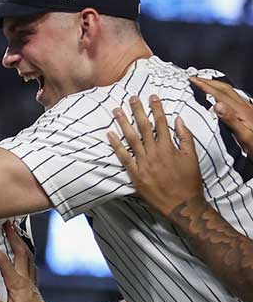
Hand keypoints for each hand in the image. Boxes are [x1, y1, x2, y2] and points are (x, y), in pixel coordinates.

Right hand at [0, 221, 49, 301]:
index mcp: (18, 284)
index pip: (5, 264)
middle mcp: (25, 278)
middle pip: (20, 252)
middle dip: (13, 237)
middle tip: (6, 224)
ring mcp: (31, 279)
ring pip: (27, 255)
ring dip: (20, 241)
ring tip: (14, 231)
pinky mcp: (33, 282)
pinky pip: (30, 262)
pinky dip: (26, 252)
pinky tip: (23, 250)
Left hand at [106, 95, 203, 217]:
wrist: (182, 204)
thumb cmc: (189, 180)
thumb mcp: (192, 157)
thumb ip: (185, 137)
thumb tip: (178, 119)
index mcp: (169, 147)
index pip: (161, 123)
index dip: (156, 108)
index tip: (152, 96)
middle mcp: (155, 153)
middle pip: (144, 127)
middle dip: (138, 111)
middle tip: (131, 97)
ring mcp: (143, 163)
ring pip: (131, 139)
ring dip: (123, 123)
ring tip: (116, 110)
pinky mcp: (135, 174)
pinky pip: (123, 157)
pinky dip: (116, 145)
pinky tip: (109, 134)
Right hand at [192, 76, 252, 153]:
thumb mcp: (244, 136)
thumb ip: (230, 120)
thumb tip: (217, 105)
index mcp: (241, 111)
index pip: (220, 94)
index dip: (206, 86)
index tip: (194, 80)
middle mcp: (245, 107)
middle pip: (225, 89)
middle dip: (209, 82)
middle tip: (196, 78)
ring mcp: (248, 109)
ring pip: (230, 91)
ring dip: (216, 85)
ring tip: (205, 83)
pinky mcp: (249, 112)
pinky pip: (233, 97)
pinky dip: (222, 92)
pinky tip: (221, 96)